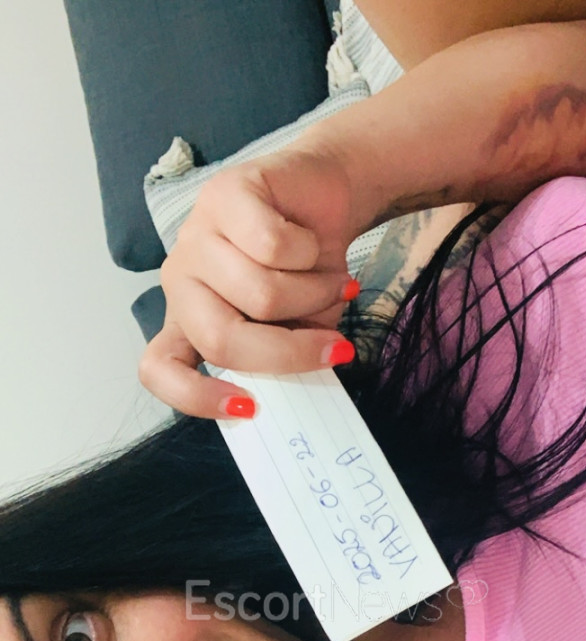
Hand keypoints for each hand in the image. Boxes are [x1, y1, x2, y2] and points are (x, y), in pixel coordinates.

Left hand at [138, 144, 362, 419]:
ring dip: (315, 295)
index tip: (249, 407)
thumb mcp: (299, 330)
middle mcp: (182, 281)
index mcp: (188, 322)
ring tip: (331, 283)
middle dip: (288, 352)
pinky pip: (274, 246)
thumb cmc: (307, 273)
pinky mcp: (223, 195)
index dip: (195, 397)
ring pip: (260, 294)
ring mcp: (197, 236)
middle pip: (220, 340)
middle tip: (333, 347)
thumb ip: (285, 358)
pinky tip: (313, 244)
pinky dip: (311, 254)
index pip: (159, 368)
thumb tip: (298, 387)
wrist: (327, 197)